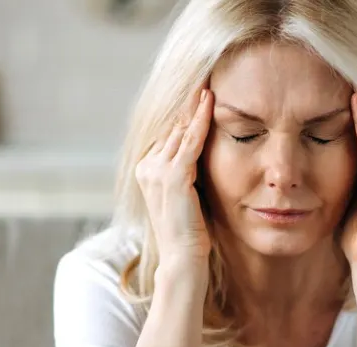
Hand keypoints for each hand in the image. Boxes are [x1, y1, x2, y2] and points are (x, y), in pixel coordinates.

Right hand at [135, 88, 214, 262]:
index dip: (183, 113)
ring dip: (195, 105)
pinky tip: (210, 102)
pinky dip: (200, 120)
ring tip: (208, 83)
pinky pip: (190, 141)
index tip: (199, 91)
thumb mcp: (185, 195)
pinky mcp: (174, 177)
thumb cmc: (189, 232)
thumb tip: (200, 155)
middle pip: (171, 127)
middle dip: (188, 104)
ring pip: (179, 129)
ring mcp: (157, 171)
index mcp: (146, 170)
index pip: (167, 133)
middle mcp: (147, 167)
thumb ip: (187, 173)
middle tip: (205, 78)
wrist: (182, 259)